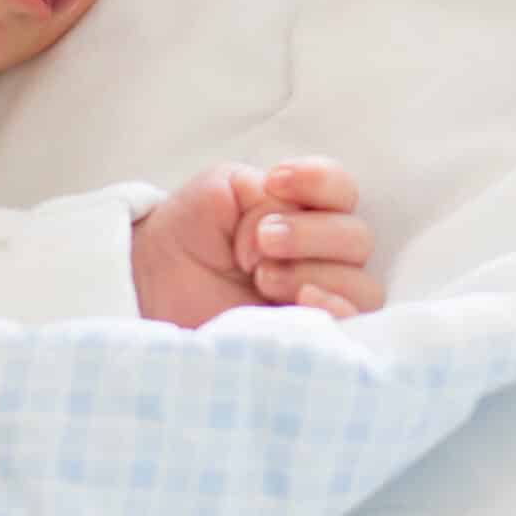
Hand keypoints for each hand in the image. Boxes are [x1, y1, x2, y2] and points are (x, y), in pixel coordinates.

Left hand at [131, 157, 383, 329]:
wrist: (154, 285)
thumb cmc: (191, 233)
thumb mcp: (219, 191)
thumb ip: (260, 192)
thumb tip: (280, 227)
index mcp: (305, 210)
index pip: (342, 190)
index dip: (320, 182)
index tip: (275, 181)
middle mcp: (323, 254)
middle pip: (357, 238)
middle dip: (309, 234)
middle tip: (261, 241)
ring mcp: (321, 296)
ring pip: (361, 284)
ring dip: (313, 272)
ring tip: (262, 277)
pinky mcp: (313, 334)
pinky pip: (354, 324)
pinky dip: (336, 308)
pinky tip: (302, 300)